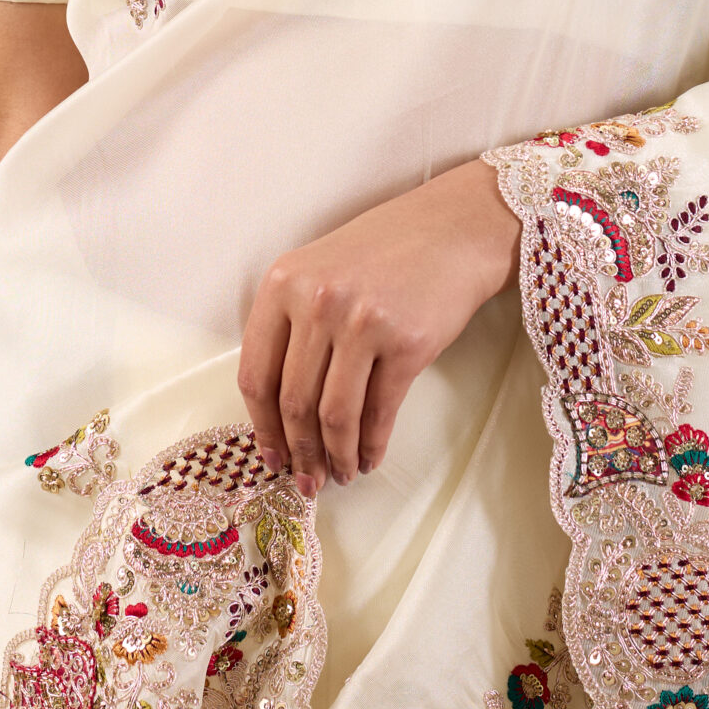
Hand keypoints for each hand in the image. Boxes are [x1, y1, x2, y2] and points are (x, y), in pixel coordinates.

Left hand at [238, 158, 519, 492]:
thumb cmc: (383, 252)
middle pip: (294, 402)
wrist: (453, 229)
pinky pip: (379, 411)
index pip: (255, 373)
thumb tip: (280, 413)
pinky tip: (369, 457)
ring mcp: (363, 322)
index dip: (261, 426)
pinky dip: (371, 445)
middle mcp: (317, 301)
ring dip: (335, 456)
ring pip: (334, 415)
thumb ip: (292, 325)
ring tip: (340, 474)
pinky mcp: (408, 343)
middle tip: (306, 479)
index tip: (270, 455)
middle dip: (299, 452)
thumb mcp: (319, 271)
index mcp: (283, 283)